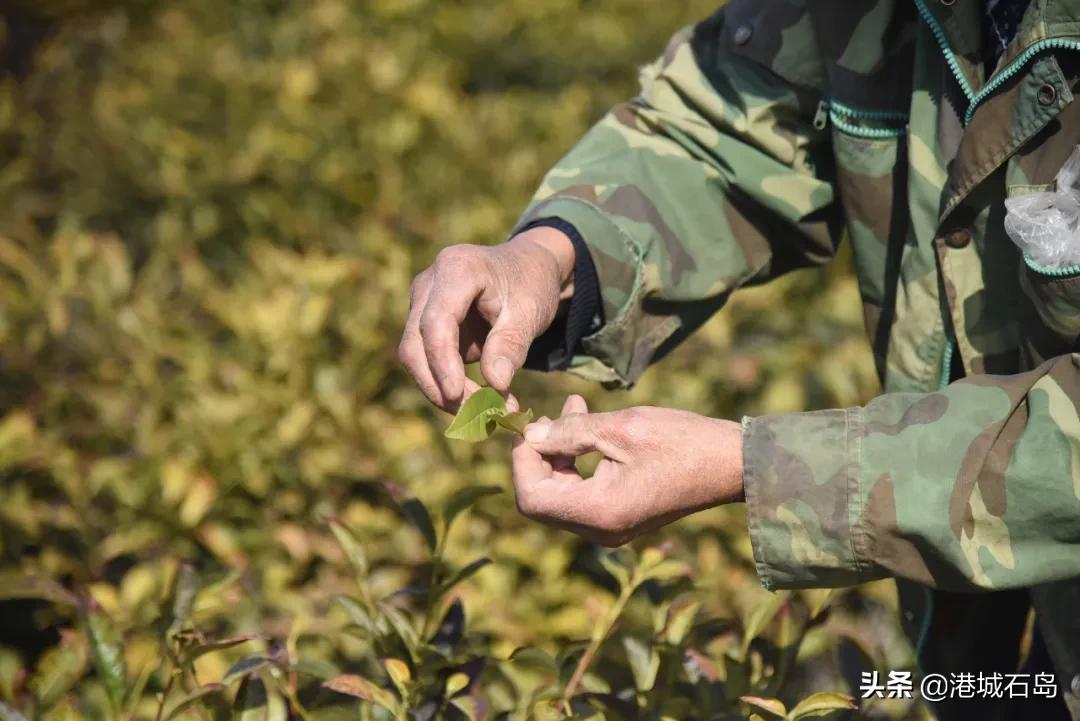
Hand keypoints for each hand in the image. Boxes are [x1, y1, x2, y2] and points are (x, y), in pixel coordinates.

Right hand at [398, 226, 574, 410]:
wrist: (526, 268)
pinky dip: (445, 384)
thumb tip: (495, 385)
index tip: (458, 395)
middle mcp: (429, 283)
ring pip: (414, 356)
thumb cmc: (530, 284)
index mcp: (457, 269)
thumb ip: (511, 345)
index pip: (436, 322)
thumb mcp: (531, 312)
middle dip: (439, 384)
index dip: (442, 363)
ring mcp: (422, 303)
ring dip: (440, 389)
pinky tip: (474, 402)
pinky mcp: (424, 323)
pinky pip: (425, 360)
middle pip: (415, 343)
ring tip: (481, 412)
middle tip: (476, 415)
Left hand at [512, 396, 743, 545]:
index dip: (522, 460)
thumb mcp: (622, 428)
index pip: (531, 497)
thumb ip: (570, 432)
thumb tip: (530, 435)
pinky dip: (577, 462)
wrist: (734, 465)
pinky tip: (587, 427)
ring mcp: (610, 528)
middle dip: (539, 453)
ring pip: (560, 494)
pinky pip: (582, 494)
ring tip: (572, 407)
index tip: (531, 424)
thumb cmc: (683, 442)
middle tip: (548, 412)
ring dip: (558, 452)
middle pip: (542, 498)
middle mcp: (600, 530)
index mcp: (599, 513)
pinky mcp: (620, 518)